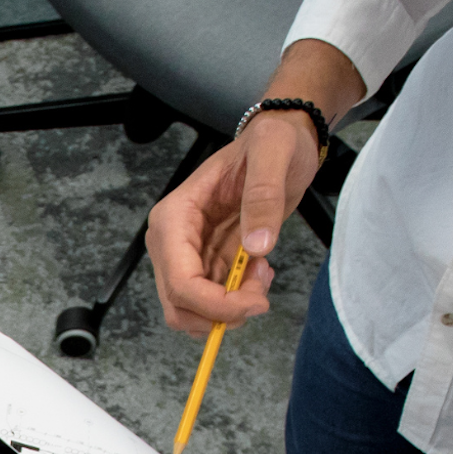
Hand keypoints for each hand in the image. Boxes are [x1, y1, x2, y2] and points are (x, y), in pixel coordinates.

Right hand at [145, 117, 319, 334]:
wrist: (282, 141)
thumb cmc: (273, 141)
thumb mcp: (274, 153)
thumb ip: (264, 196)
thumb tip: (256, 247)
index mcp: (174, 218)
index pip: (179, 282)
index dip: (214, 304)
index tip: (256, 303)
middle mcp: (170, 242)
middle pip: (179, 305)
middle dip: (222, 312)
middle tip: (261, 294)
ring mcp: (186, 256)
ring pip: (194, 311)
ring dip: (232, 308)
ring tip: (262, 273)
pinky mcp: (205, 264)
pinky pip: (212, 302)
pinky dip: (238, 301)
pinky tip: (259, 271)